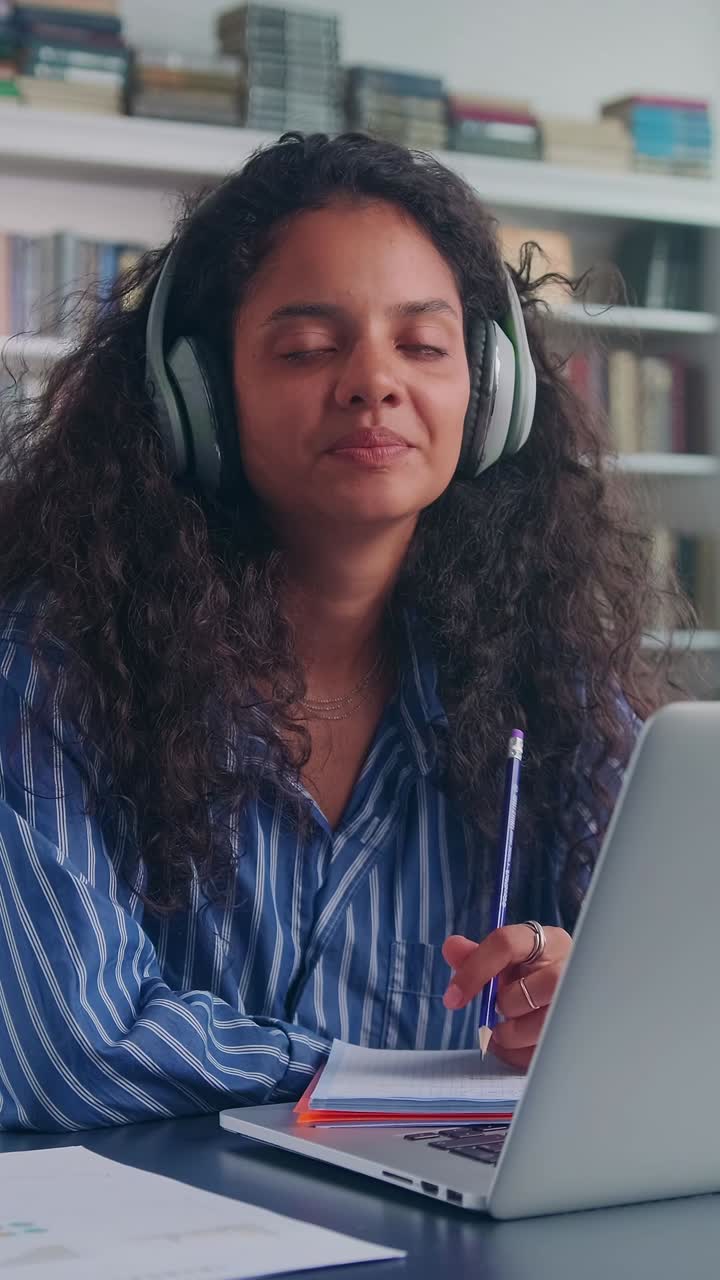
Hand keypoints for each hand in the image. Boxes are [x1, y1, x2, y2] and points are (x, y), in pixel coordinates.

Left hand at [442, 925, 571, 1069]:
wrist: (564, 993)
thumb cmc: (531, 974)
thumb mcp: (505, 962)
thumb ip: (475, 956)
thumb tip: (452, 948)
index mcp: (547, 941)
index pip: (506, 943)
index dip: (474, 970)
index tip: (453, 997)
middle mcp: (569, 966)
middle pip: (537, 986)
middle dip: (508, 1004)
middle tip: (497, 1010)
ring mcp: (579, 1002)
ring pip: (545, 1022)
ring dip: (513, 1033)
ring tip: (502, 1032)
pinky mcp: (578, 1035)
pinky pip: (546, 1051)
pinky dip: (519, 1054)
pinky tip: (512, 1047)